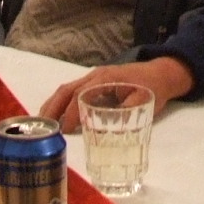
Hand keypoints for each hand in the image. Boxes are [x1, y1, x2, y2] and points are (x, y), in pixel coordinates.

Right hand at [40, 56, 194, 131]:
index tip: (66, 130)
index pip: (81, 95)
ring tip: (42, 122)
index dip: (72, 113)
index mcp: (105, 79)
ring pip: (67, 88)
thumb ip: (127, 113)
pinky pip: (73, 90)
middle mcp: (95, 75)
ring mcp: (94, 77)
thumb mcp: (144, 102)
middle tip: (42, 127)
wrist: (161, 73)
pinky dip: (61, 102)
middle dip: (53, 107)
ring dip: (53, 104)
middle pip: (66, 89)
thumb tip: (112, 131)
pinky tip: (57, 115)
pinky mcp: (95, 82)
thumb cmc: (153, 87)